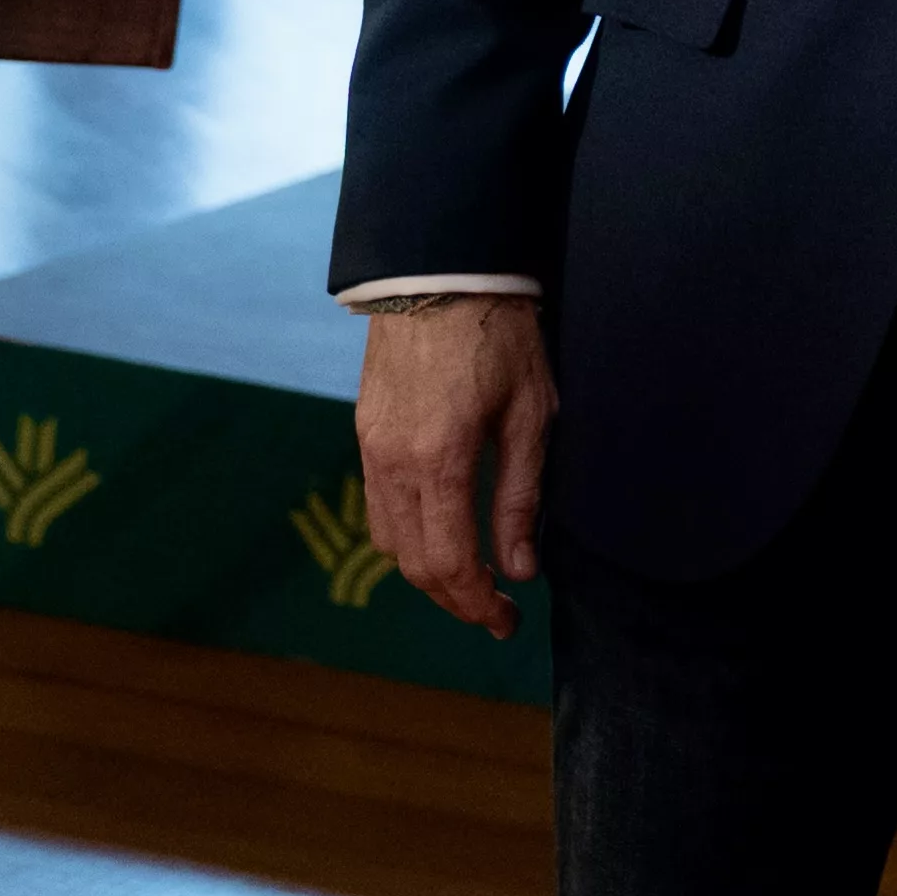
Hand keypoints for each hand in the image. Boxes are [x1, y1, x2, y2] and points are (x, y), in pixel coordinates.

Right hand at [353, 297, 555, 638]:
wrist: (440, 273)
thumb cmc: (500, 337)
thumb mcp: (531, 413)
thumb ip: (521, 495)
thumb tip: (519, 569)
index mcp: (440, 460)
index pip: (448, 562)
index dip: (476, 604)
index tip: (507, 622)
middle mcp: (393, 463)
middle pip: (411, 563)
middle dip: (453, 598)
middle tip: (495, 614)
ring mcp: (371, 448)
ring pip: (388, 539)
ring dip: (427, 571)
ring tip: (473, 581)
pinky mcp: (364, 434)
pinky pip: (379, 506)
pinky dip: (408, 536)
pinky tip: (443, 535)